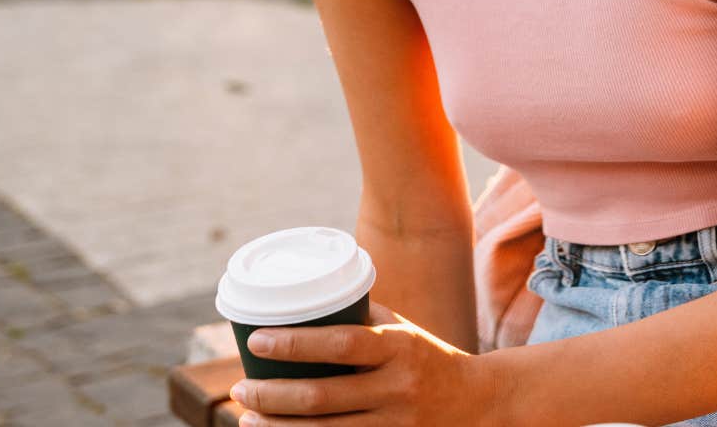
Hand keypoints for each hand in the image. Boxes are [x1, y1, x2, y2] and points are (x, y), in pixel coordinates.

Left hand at [230, 302, 499, 425]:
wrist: (476, 401)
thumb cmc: (424, 357)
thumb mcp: (401, 331)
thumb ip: (358, 321)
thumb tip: (299, 301)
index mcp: (400, 346)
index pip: (342, 344)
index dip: (295, 343)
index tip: (256, 341)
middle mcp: (399, 386)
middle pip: (322, 396)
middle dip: (271, 395)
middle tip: (240, 389)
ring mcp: (397, 423)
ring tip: (246, 418)